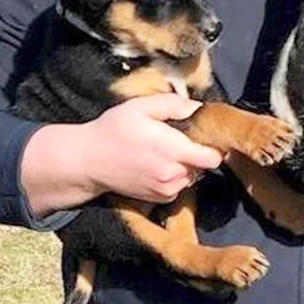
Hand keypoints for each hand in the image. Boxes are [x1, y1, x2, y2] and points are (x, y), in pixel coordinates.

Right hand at [21, 95, 223, 216]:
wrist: (88, 162)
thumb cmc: (113, 130)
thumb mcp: (141, 106)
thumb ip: (174, 104)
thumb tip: (199, 108)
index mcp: (171, 150)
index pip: (213, 157)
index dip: (215, 144)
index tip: (207, 133)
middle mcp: (172, 174)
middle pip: (206, 165)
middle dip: (199, 151)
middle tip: (182, 138)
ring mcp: (166, 189)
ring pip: (194, 175)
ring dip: (188, 164)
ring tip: (166, 150)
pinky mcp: (160, 198)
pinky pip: (181, 185)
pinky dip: (177, 175)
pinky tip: (159, 163)